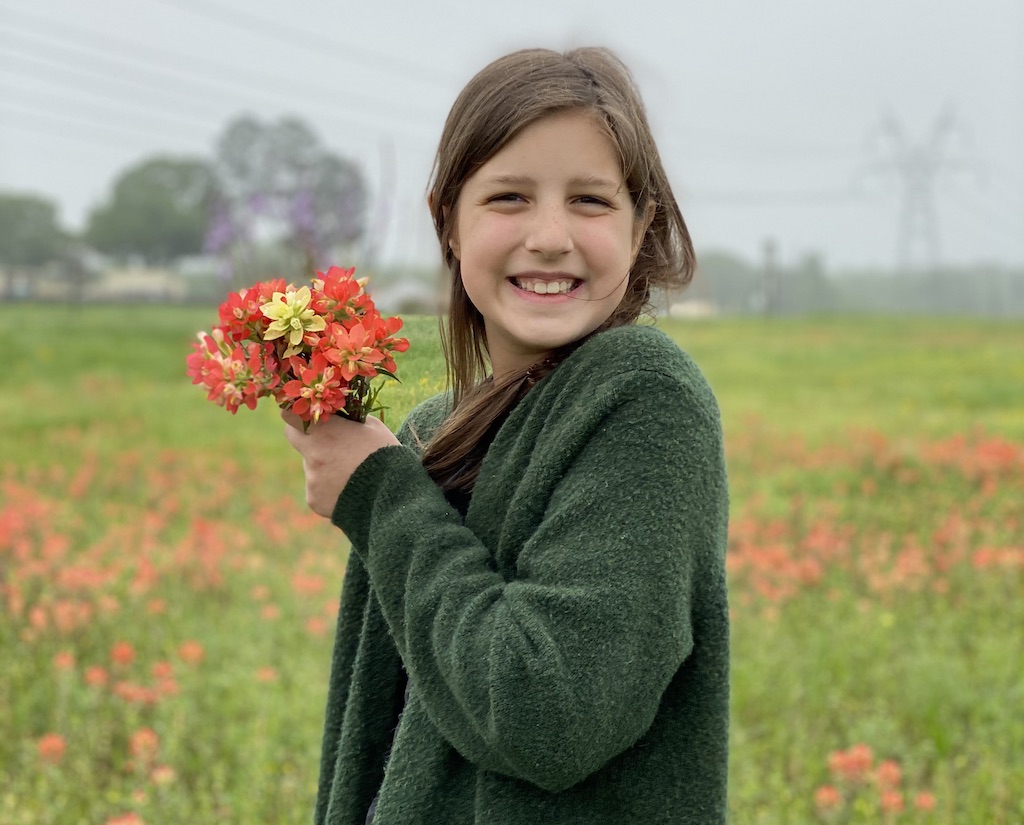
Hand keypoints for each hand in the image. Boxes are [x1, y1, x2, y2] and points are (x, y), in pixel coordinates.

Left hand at [282, 410, 400, 517]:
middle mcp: (312, 454)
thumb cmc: (387, 456)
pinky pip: (317, 489)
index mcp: (325, 432)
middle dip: (309, 437)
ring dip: (326, 466)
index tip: (305, 415)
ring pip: (312, 466)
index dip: (297, 414)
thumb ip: (350, 420)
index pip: (291, 415)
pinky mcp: (314, 500)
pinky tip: (350, 490)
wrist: (393, 497)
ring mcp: (312, 479)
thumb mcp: (373, 428)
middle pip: (296, 438)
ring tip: (353, 474)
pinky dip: (330, 489)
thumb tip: (340, 418)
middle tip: (330, 442)